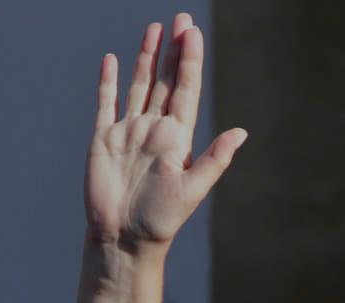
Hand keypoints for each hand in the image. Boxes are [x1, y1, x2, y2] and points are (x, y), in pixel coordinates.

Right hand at [84, 13, 246, 250]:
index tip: (192, 32)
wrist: (124, 238)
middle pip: (164, 80)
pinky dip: (110, 82)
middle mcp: (154, 129)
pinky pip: (106, 103)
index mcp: (178, 137)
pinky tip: (114, 60)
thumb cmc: (162, 219)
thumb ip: (215, 159)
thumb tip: (241, 132)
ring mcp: (128, 131)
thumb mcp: (193, 189)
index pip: (185, 89)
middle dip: (172, 49)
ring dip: (146, 57)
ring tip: (154, 29)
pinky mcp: (103, 139)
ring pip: (139, 85)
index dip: (189, 60)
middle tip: (179, 18)